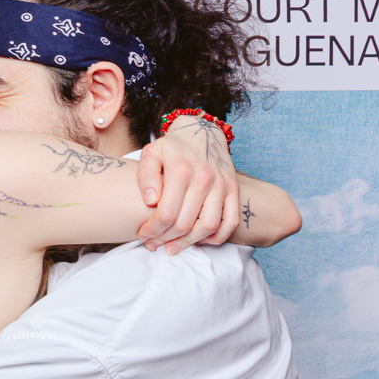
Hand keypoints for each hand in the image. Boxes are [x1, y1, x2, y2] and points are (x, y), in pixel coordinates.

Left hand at [136, 115, 239, 250]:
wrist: (202, 132)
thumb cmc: (173, 147)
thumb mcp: (152, 153)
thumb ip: (146, 176)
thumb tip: (151, 202)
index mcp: (181, 170)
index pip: (166, 213)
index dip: (153, 230)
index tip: (144, 235)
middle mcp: (204, 178)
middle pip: (185, 224)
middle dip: (165, 239)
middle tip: (153, 243)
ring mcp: (222, 185)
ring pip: (208, 227)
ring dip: (188, 243)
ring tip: (172, 247)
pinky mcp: (233, 190)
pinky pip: (230, 222)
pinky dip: (216, 237)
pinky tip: (198, 240)